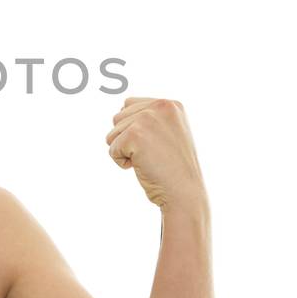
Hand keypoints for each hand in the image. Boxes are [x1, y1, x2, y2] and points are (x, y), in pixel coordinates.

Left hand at [105, 97, 205, 211]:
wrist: (184, 193)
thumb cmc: (175, 169)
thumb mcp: (169, 133)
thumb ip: (151, 118)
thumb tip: (122, 108)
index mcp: (171, 104)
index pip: (129, 104)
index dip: (135, 130)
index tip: (157, 146)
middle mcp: (161, 105)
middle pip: (118, 117)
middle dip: (128, 140)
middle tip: (154, 155)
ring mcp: (148, 118)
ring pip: (113, 133)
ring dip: (125, 151)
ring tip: (149, 160)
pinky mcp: (136, 135)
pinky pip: (112, 149)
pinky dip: (122, 162)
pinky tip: (143, 166)